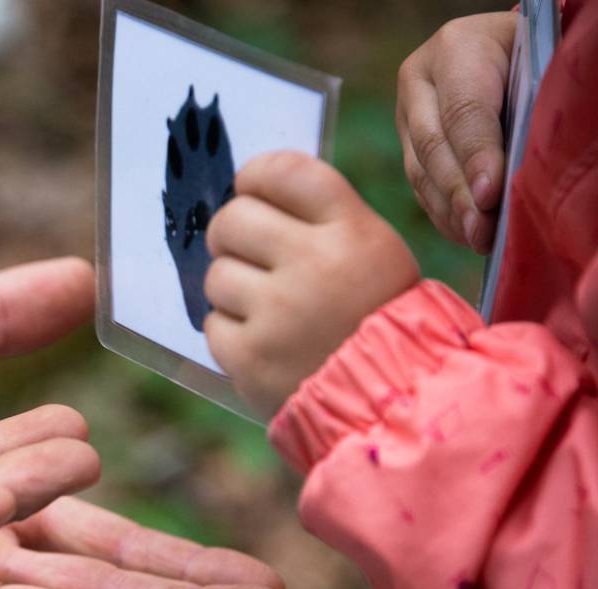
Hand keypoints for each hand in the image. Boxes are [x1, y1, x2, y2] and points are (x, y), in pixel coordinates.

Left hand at [204, 152, 419, 418]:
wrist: (391, 401)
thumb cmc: (374, 316)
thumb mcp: (374, 252)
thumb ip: (318, 217)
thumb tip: (247, 192)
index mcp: (352, 232)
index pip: (282, 172)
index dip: (255, 176)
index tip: (251, 191)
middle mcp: (315, 266)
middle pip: (232, 219)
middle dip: (231, 234)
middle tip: (248, 253)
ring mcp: (279, 314)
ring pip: (216, 275)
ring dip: (232, 289)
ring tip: (269, 308)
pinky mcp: (250, 359)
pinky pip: (212, 324)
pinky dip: (230, 333)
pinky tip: (265, 342)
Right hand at [397, 12, 516, 252]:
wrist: (507, 48)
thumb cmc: (536, 56)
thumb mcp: (537, 65)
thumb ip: (528, 106)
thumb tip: (516, 173)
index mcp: (455, 48)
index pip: (463, 112)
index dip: (476, 157)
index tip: (489, 196)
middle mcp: (419, 81)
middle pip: (432, 146)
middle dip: (459, 194)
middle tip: (482, 229)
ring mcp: (407, 113)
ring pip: (419, 170)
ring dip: (449, 210)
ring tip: (477, 238)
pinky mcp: (407, 142)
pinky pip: (419, 183)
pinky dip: (442, 212)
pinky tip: (465, 233)